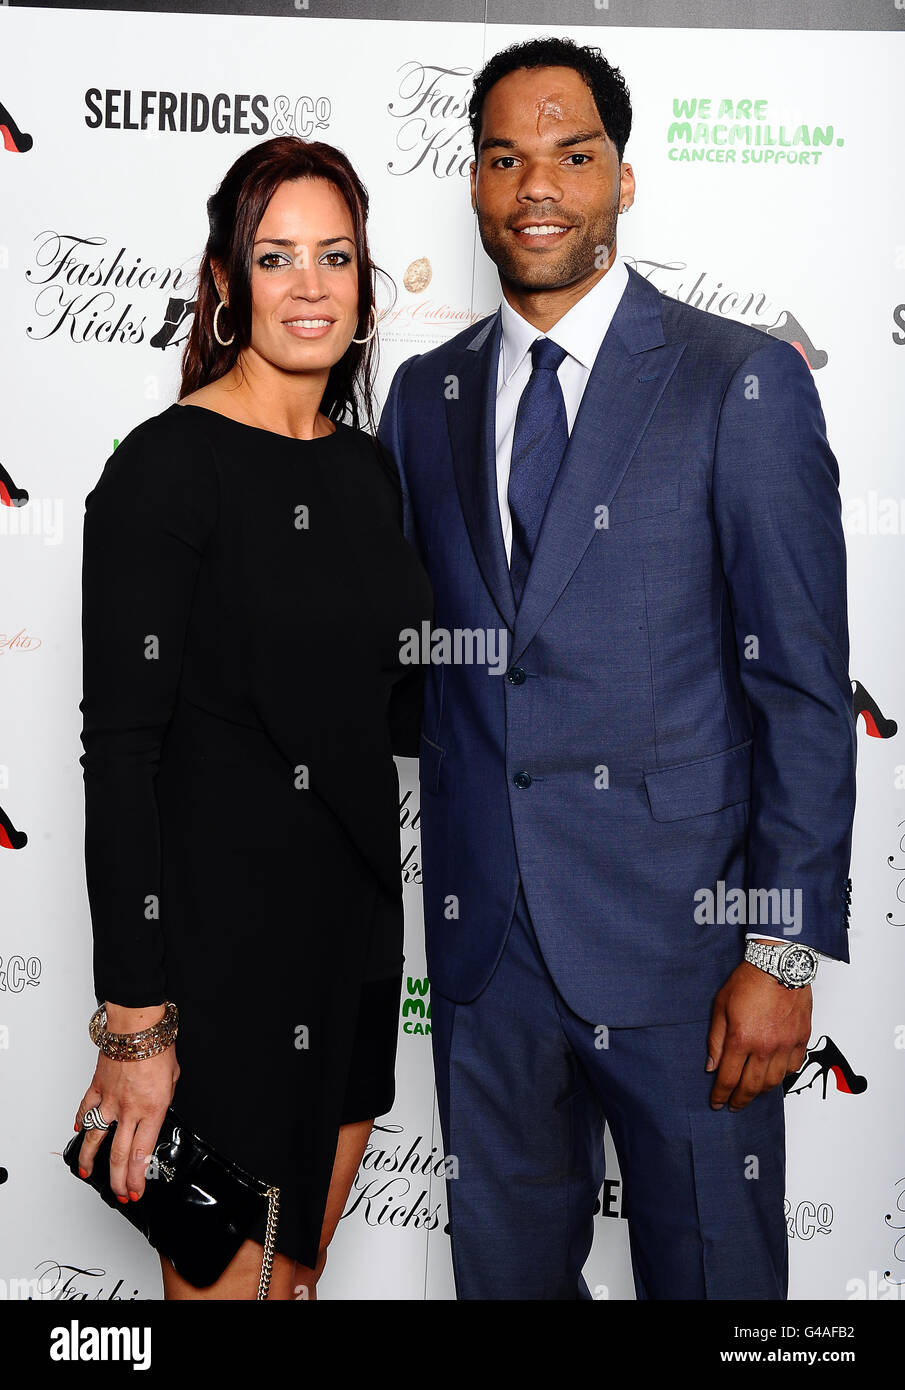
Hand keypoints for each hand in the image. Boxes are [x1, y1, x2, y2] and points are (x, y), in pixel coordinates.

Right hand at [74, 1004, 179, 1201]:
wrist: (138, 1027)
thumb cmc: (158, 1048)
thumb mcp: (173, 1079)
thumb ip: (163, 1100)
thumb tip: (157, 1109)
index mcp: (152, 1110)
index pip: (141, 1155)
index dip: (136, 1178)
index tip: (135, 1191)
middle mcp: (129, 1110)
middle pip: (118, 1155)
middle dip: (117, 1180)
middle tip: (118, 1193)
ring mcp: (110, 1100)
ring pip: (95, 1137)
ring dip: (89, 1158)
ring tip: (85, 1171)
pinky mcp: (97, 1087)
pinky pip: (85, 1109)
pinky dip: (80, 1121)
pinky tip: (77, 1130)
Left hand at [706, 959, 810, 1110]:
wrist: (778, 964)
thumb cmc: (748, 980)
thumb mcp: (720, 1005)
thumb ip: (716, 1039)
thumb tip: (712, 1065)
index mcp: (742, 1039)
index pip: (728, 1078)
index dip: (721, 1094)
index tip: (717, 1103)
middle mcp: (765, 1047)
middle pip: (752, 1086)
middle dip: (740, 1100)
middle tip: (733, 1105)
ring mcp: (786, 1044)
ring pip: (774, 1081)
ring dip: (761, 1091)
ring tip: (751, 1092)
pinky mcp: (801, 1038)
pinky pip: (794, 1066)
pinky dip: (784, 1075)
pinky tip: (775, 1075)